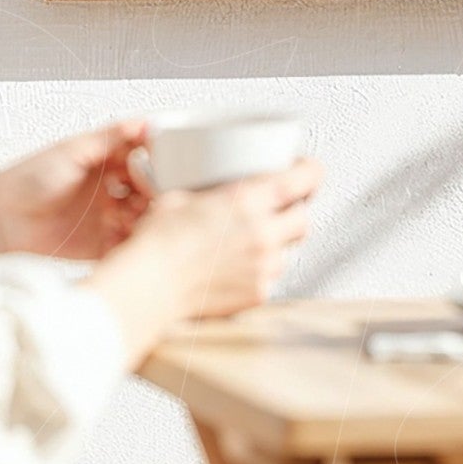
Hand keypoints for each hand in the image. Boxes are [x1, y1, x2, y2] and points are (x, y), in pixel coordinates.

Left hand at [0, 121, 150, 261]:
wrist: (2, 221)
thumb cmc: (28, 180)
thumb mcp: (71, 150)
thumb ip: (109, 137)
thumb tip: (142, 122)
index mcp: (102, 161)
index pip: (140, 156)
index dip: (153, 160)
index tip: (163, 163)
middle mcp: (107, 188)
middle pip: (145, 188)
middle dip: (154, 189)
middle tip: (155, 192)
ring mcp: (105, 217)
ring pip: (141, 215)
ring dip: (147, 215)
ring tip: (142, 214)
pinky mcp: (100, 245)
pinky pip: (127, 244)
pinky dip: (136, 241)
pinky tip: (135, 236)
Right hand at [138, 159, 323, 317]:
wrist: (152, 284)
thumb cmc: (160, 241)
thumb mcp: (182, 196)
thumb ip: (211, 193)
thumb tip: (210, 190)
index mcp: (248, 200)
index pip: (304, 178)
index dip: (310, 171)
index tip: (307, 170)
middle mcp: (262, 233)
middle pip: (303, 219)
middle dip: (295, 212)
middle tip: (278, 210)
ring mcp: (263, 266)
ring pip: (289, 251)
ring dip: (277, 244)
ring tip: (250, 242)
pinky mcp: (257, 293)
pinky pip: (271, 278)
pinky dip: (260, 271)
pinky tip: (237, 267)